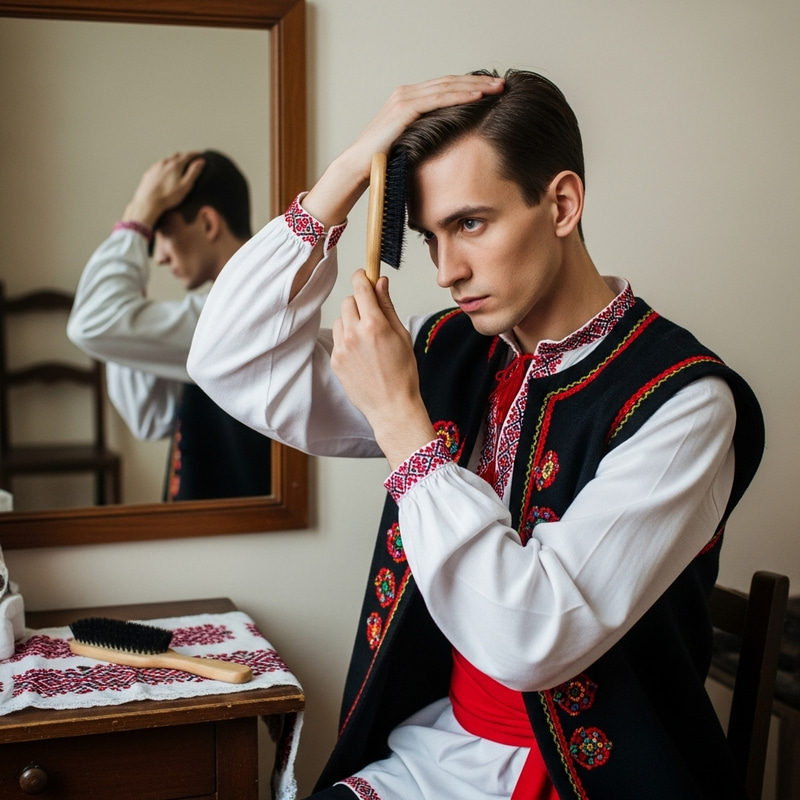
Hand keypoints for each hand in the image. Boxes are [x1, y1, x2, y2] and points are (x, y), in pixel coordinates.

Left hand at [122, 151, 204, 227]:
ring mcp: (156, 166)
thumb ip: (194, 172)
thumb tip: (201, 162)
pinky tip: (166, 171)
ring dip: (175, 159)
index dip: (195, 154)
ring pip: (167, 159)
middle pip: (177, 154)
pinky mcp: (149, 172)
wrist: (148, 201)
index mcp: (175, 165)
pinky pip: (159, 165)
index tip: (200, 154)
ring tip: (179, 163)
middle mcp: (165, 163)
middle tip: (191, 157)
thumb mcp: (186, 185)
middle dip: (185, 155)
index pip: (188, 155)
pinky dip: (166, 165)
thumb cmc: (167, 196)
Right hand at [302, 74, 504, 229]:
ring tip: (496, 87)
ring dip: (474, 85)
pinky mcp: (404, 109)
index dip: (469, 86)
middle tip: (502, 83)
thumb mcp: (411, 145)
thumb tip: (450, 143)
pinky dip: (460, 96)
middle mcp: (406, 93)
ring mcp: (404, 99)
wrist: (359, 168)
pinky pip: (438, 99)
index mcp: (409, 100)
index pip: (445, 88)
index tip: (492, 89)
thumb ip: (427, 136)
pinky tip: (478, 96)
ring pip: (447, 87)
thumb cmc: (383, 163)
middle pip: (449, 82)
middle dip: (477, 81)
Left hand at [331, 271, 435, 469]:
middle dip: (360, 303)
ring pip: (341, 319)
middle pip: (349, 300)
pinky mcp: (335, 360)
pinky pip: (337, 338)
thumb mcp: (401, 335)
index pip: (361, 286)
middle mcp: (355, 333)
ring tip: (367, 339)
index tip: (365, 276)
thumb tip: (380, 282)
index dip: (362, 277)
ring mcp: (342, 348)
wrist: (392, 406)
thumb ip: (388, 306)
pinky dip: (347, 339)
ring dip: (351, 321)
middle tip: (373, 316)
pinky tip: (361, 354)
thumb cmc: (403, 374)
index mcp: (375, 324)